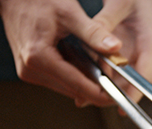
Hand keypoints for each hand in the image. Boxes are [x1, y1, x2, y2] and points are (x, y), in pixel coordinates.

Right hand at [0, 0, 151, 106]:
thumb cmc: (38, 0)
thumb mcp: (70, 13)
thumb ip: (94, 33)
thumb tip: (116, 49)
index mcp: (39, 57)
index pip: (79, 86)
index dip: (103, 94)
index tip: (122, 96)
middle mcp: (31, 70)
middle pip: (75, 90)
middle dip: (97, 87)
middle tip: (118, 80)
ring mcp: (29, 72)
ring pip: (69, 87)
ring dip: (86, 81)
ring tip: (101, 67)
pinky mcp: (30, 71)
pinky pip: (60, 80)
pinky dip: (75, 74)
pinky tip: (84, 63)